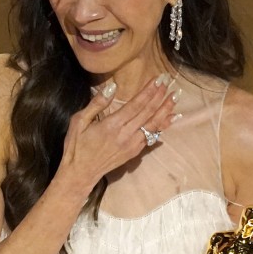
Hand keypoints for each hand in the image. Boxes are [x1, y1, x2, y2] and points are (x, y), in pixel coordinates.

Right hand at [58, 75, 177, 188]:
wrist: (80, 173)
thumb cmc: (77, 146)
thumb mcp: (79, 121)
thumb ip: (97, 103)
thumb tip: (113, 87)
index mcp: (112, 125)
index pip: (136, 104)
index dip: (149, 91)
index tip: (159, 79)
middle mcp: (126, 134)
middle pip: (148, 112)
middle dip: (160, 96)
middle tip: (170, 81)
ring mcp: (132, 144)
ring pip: (154, 124)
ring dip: (166, 109)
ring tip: (175, 96)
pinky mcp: (134, 152)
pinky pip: (152, 136)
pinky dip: (163, 125)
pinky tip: (171, 117)